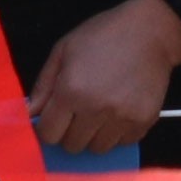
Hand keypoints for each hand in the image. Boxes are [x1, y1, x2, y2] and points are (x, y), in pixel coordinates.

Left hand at [30, 0, 180, 155]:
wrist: (150, 31)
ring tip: (100, 111)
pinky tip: (119, 111)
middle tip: (79, 112)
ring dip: (94, 135)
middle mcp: (95, 109)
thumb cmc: (102, 35)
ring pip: (98, 149)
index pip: (48, 134)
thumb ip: (43, 85)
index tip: (54, 118)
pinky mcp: (143, 121)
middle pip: (72, 146)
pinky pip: (122, 143)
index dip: (48, 127)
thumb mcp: (63, 50)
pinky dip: (117, 133)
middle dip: (70, 132)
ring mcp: (121, 118)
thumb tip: (30, 114)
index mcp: (71, 90)